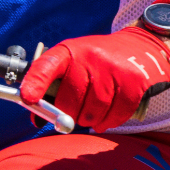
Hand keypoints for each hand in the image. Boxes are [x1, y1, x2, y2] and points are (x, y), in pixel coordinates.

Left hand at [20, 28, 169, 131]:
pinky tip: (105, 119)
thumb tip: (37, 118)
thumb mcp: (73, 63)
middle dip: (67, 113)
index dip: (35, 83)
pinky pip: (116, 114)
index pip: (46, 66)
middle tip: (71, 115)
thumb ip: (53, 87)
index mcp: (69, 51)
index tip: (28, 99)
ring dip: (88, 121)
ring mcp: (113, 69)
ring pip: (93, 110)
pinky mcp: (134, 82)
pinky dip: (108, 122)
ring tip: (88, 117)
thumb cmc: (97, 62)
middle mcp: (90, 57)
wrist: (140, 47)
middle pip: (70, 99)